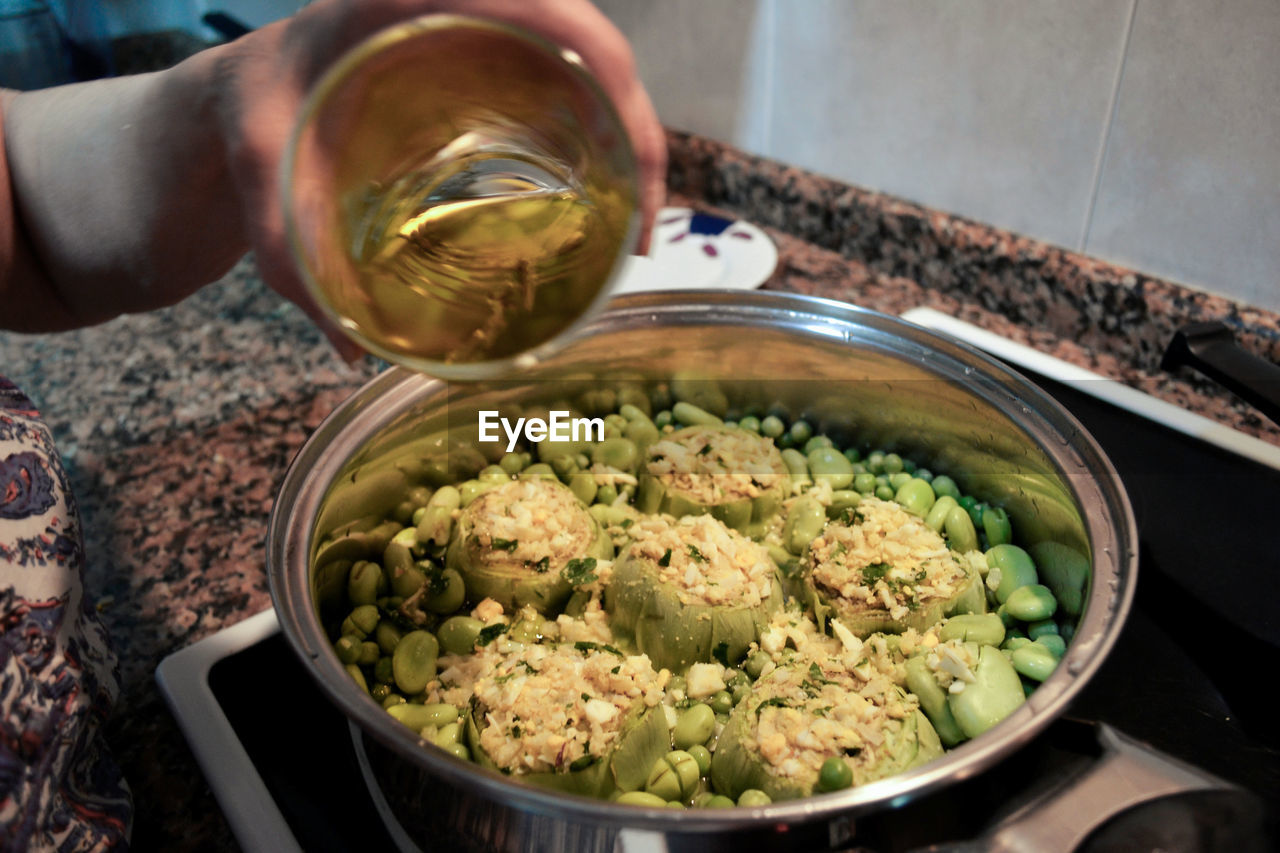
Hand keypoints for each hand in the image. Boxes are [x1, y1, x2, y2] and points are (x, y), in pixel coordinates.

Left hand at [212, 0, 666, 358]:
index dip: (601, 62)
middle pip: (583, 38)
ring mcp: (478, 34)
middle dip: (635, 119)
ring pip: (583, 63)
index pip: (536, 1)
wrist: (234, 88)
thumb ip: (281, 243)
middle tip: (644, 221)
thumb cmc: (247, 110)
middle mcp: (456, 5)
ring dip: (627, 131)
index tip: (628, 146)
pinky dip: (597, 136)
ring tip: (638, 221)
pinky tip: (606, 196)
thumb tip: (346, 343)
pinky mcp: (485, 67)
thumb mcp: (255, 160)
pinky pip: (561, 85)